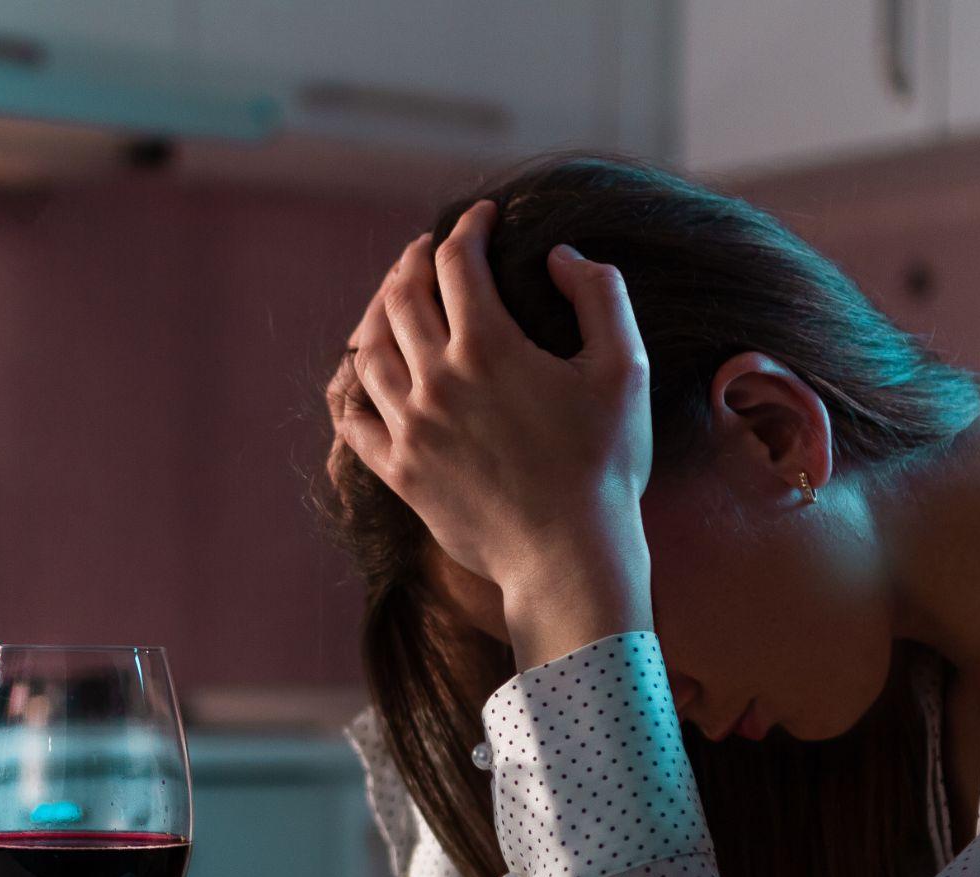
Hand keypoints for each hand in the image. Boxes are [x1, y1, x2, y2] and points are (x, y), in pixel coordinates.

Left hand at [331, 201, 655, 665]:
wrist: (567, 556)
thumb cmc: (605, 465)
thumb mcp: (625, 370)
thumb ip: (600, 296)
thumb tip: (560, 255)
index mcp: (488, 347)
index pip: (458, 261)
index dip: (468, 227)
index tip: (481, 218)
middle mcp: (436, 380)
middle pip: (401, 296)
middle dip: (414, 260)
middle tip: (428, 250)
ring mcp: (410, 427)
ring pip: (369, 350)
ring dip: (379, 314)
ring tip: (396, 303)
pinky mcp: (397, 471)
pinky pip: (354, 417)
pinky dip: (354, 386)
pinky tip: (367, 374)